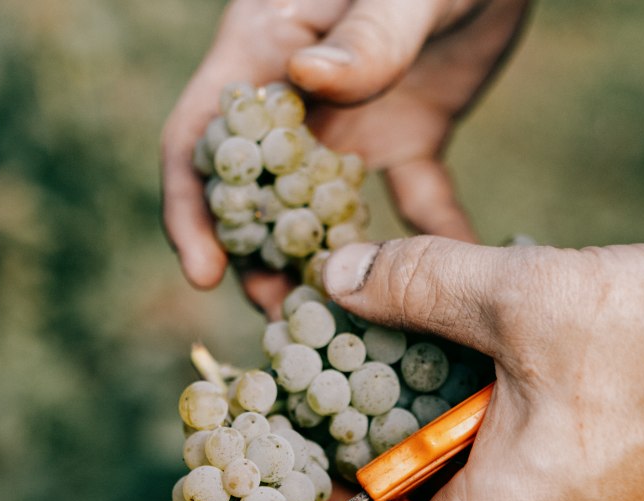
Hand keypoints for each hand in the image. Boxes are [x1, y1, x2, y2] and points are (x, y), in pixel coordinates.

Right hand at [160, 0, 530, 315]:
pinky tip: (451, 278)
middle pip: (256, 193)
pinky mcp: (409, 133)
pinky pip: (410, 200)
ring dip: (325, 264)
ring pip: (321, 210)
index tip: (205, 274)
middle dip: (258, 259)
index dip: (192, 208)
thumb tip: (307, 76)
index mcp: (267, 51)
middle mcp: (298, 95)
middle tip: (282, 321)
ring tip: (341, 324)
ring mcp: (353, 119)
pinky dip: (428, 240)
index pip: (204, 138)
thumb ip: (363, 34)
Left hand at [313, 237, 643, 500]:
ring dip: (455, 438)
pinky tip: (520, 366)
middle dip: (392, 462)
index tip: (320, 475)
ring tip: (457, 355)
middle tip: (379, 382)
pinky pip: (538, 490)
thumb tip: (342, 279)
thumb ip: (420, 286)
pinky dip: (508, 440)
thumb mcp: (525, 297)